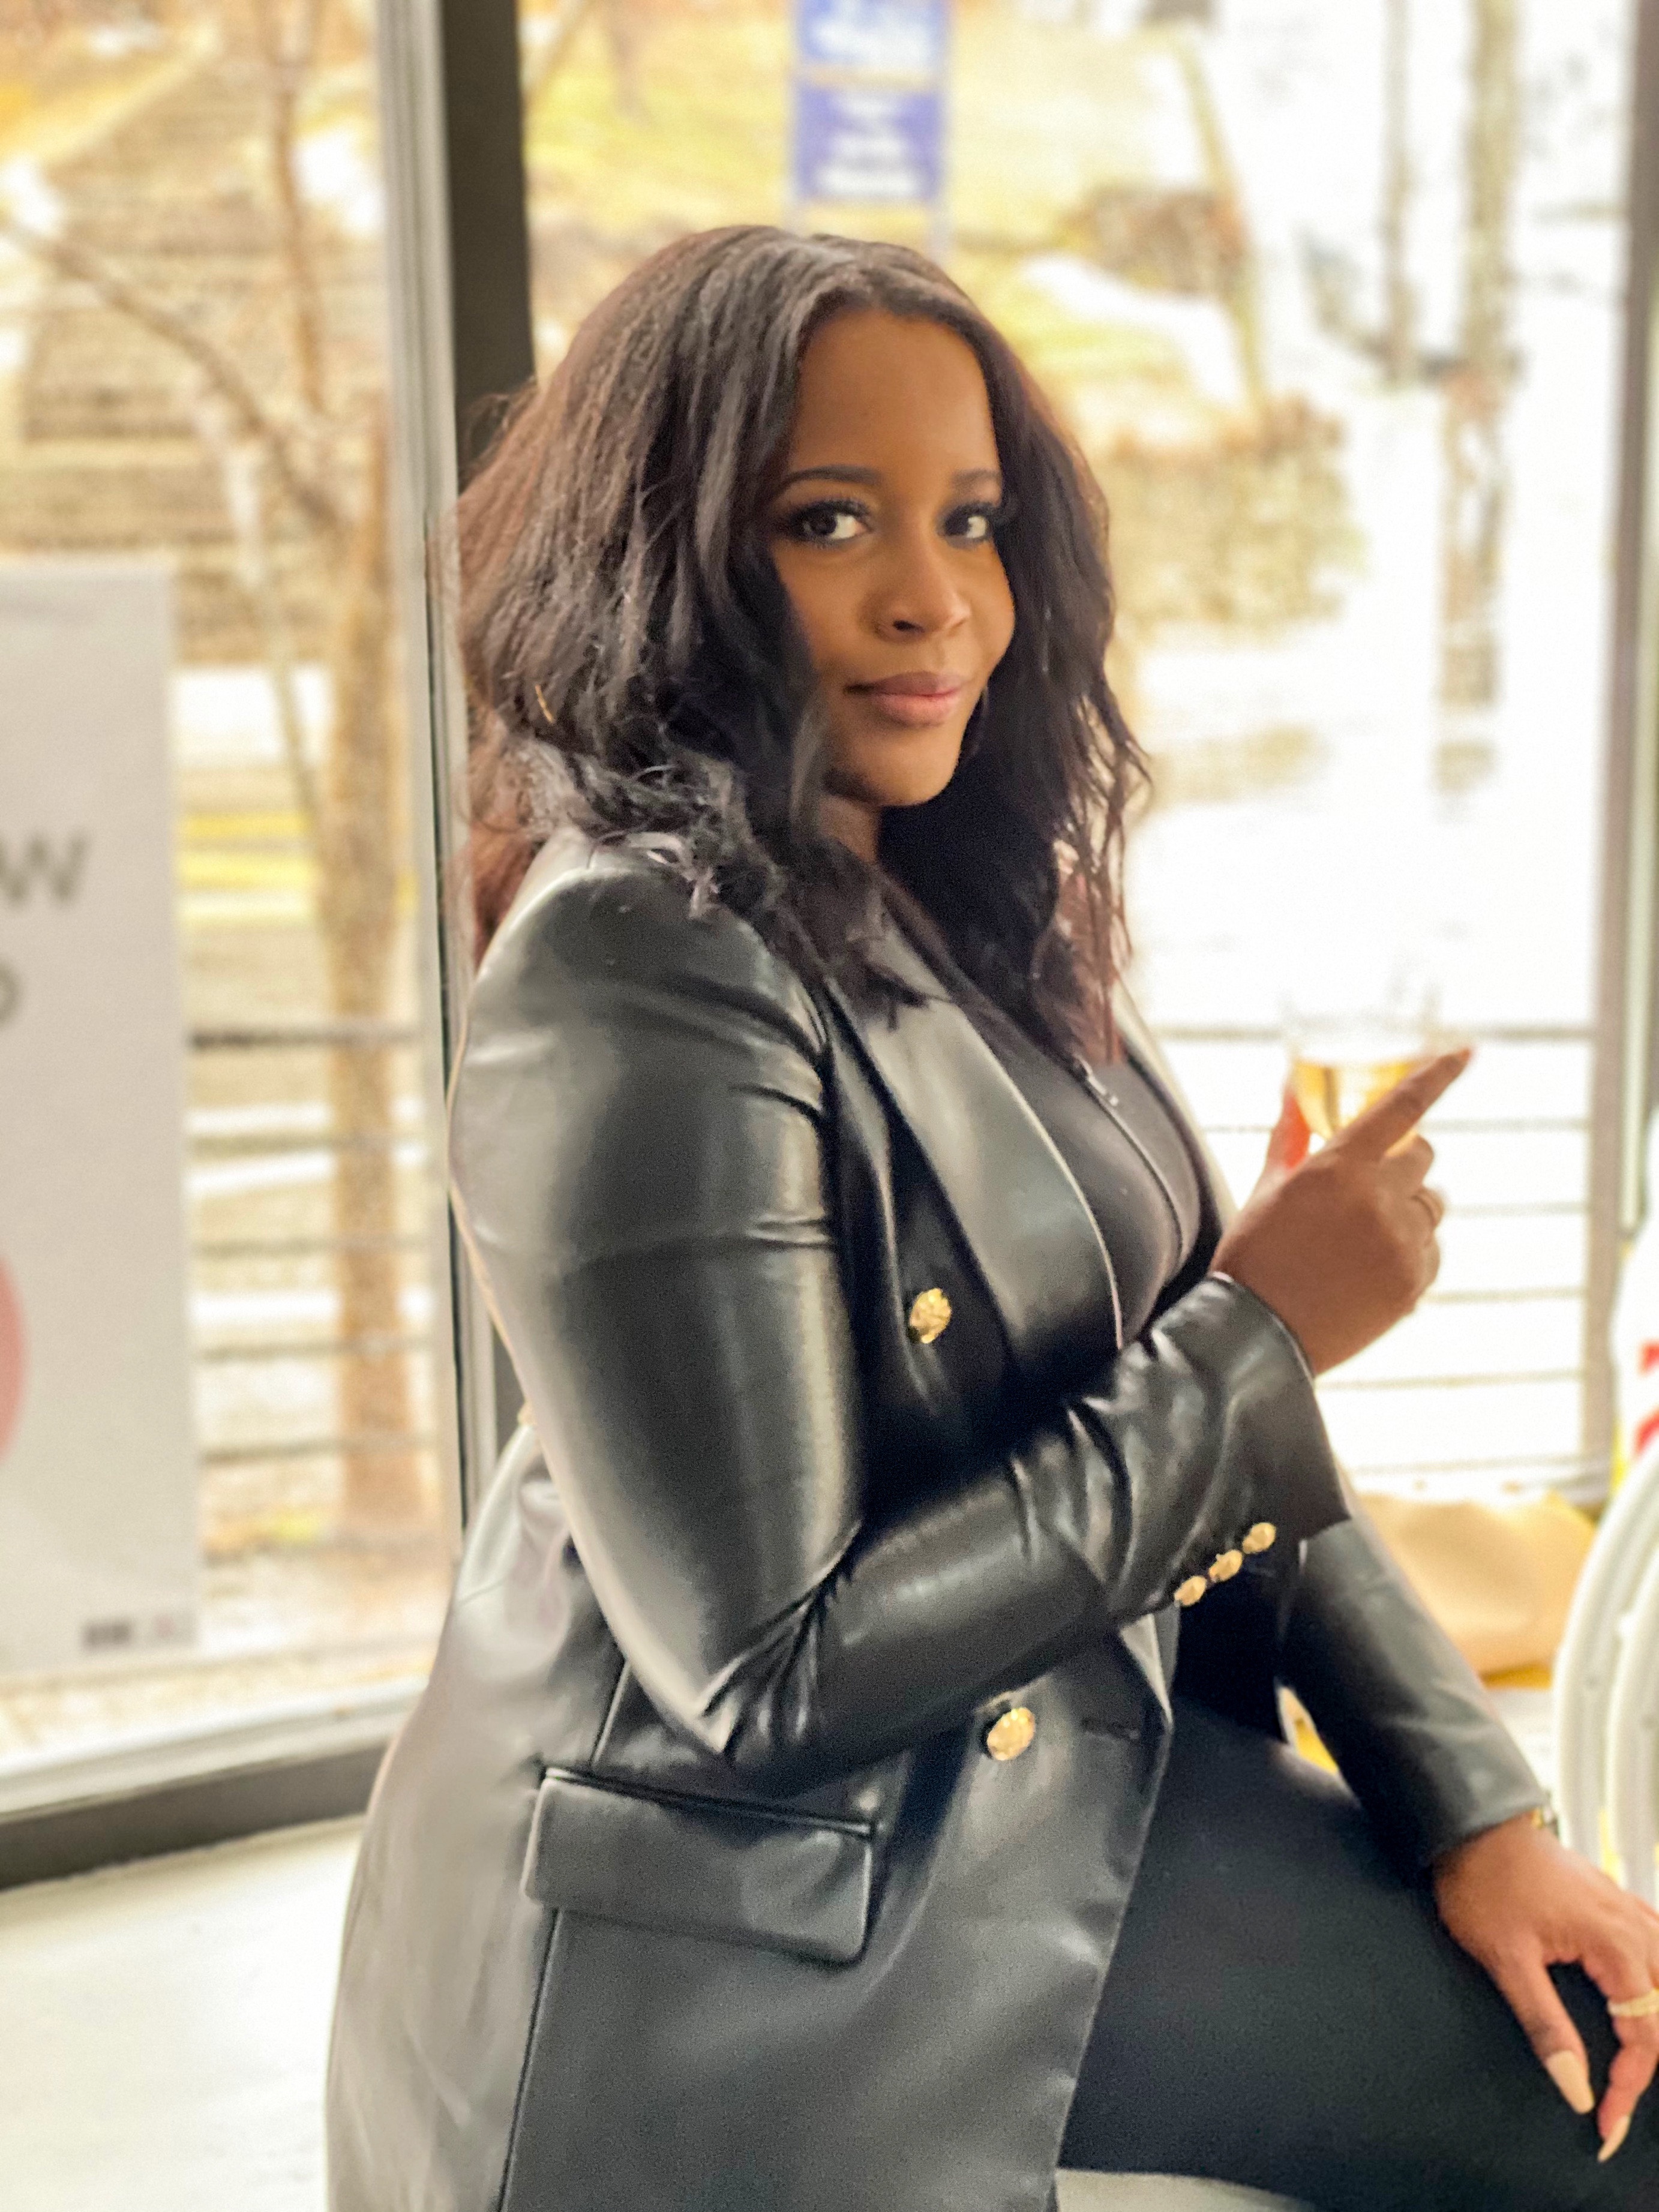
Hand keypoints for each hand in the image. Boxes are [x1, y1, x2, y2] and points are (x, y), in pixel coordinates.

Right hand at [1209, 1049, 1467, 1373]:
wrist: (1256, 1334)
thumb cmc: (1254, 1256)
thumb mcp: (1267, 1187)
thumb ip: (1291, 1134)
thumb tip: (1293, 1084)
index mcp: (1339, 1166)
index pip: (1401, 1107)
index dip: (1437, 1075)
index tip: (1465, 1052)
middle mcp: (1379, 1198)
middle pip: (1423, 1159)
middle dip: (1402, 1166)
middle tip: (1367, 1191)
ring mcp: (1401, 1242)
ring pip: (1432, 1206)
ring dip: (1407, 1211)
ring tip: (1361, 1241)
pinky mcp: (1413, 1282)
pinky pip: (1432, 1252)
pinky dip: (1410, 1254)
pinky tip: (1368, 1272)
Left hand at [1433, 1814, 1658, 2161]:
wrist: (1469, 1823)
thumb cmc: (1483, 1886)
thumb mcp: (1506, 1961)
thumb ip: (1546, 2026)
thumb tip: (1578, 2091)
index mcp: (1615, 1946)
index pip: (1645, 2037)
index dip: (1629, 2087)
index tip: (1604, 2124)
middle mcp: (1632, 1926)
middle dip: (1647, 2062)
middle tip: (1619, 2102)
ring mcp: (1624, 1907)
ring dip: (1658, 2017)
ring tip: (1636, 2060)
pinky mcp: (1609, 1896)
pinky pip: (1655, 1938)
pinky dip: (1658, 1974)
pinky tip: (1647, 1989)